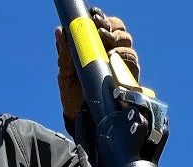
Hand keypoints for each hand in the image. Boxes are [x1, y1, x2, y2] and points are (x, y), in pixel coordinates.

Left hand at [55, 7, 140, 125]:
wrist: (83, 123)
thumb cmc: (73, 99)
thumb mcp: (65, 75)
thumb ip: (64, 54)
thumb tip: (60, 30)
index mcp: (95, 50)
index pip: (104, 26)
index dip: (101, 18)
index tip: (94, 16)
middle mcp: (111, 54)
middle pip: (119, 29)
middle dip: (111, 26)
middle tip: (100, 31)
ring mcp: (122, 66)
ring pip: (127, 41)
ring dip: (117, 40)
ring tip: (105, 47)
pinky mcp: (130, 79)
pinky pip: (133, 61)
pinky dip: (123, 56)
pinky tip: (112, 58)